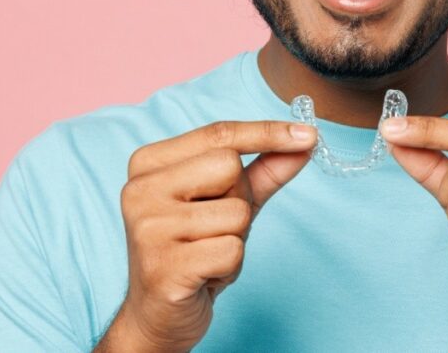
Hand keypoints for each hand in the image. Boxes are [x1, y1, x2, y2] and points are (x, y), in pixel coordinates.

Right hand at [108, 120, 317, 352]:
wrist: (159, 315)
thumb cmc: (194, 250)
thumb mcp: (228, 201)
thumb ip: (263, 170)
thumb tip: (305, 141)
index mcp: (148, 163)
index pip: (218, 134)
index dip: (267, 132)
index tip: (308, 133)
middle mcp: (139, 189)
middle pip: (229, 167)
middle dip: (240, 199)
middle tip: (215, 227)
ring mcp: (148, 228)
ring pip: (236, 213)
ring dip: (235, 238)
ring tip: (207, 253)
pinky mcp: (164, 267)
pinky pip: (232, 251)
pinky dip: (230, 266)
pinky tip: (205, 275)